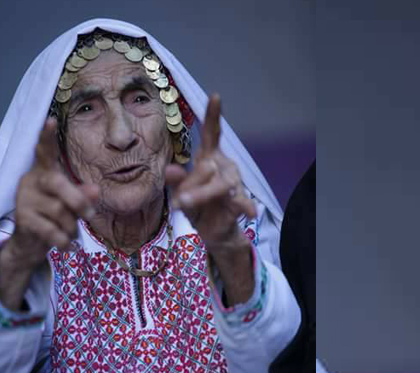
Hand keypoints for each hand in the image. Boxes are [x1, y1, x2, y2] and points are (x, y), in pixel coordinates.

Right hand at [0, 118, 98, 310]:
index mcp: (44, 171)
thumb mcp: (71, 205)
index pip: (44, 150)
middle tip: (91, 216)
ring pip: (59, 210)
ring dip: (71, 227)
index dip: (46, 136)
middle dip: (79, 202)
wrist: (29, 245)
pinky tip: (66, 245)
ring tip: (70, 234)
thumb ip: (83, 195)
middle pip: (58, 183)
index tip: (50, 120)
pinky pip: (51, 230)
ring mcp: (23, 198)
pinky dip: (64, 241)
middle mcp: (30, 180)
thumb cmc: (54, 218)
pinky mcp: (21, 218)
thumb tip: (95, 190)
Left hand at [165, 94, 255, 303]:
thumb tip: (169, 169)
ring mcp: (233, 182)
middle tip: (177, 201)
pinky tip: (250, 213)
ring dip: (201, 194)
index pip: (212, 133)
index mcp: (208, 157)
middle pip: (207, 166)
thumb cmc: (196, 204)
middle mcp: (223, 165)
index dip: (214, 115)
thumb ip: (177, 180)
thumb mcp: (181, 192)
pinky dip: (245, 206)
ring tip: (183, 204)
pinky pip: (241, 201)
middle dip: (189, 184)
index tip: (215, 96)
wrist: (213, 229)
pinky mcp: (239, 201)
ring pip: (219, 183)